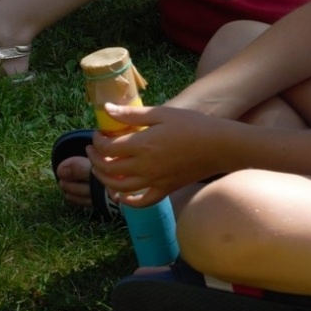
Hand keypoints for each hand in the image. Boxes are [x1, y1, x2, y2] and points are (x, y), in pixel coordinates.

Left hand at [86, 105, 231, 206]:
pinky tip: (121, 196)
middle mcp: (144, 167)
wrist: (219, 146)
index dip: (97, 141)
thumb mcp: (161, 114)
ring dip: (104, 179)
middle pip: (109, 168)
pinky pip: (142, 202)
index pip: (108, 148)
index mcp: (142, 145)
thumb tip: (107, 109)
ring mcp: (154, 181)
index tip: (98, 133)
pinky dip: (128, 202)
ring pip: (120, 187)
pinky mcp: (165, 189)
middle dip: (95, 159)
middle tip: (92, 150)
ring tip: (100, 169)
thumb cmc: (192, 125)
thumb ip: (132, 114)